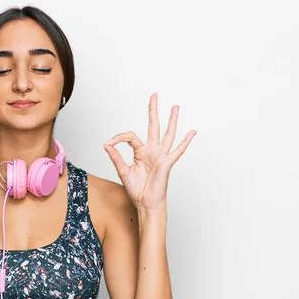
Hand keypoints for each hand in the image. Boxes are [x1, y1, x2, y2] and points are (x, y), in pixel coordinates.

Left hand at [103, 93, 195, 209]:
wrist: (145, 203)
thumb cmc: (136, 189)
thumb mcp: (122, 171)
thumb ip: (115, 157)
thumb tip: (106, 144)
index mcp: (140, 152)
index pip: (130, 136)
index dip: (118, 138)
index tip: (109, 143)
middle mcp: (152, 150)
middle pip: (153, 126)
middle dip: (153, 110)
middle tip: (154, 95)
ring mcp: (160, 155)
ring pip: (167, 134)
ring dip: (171, 120)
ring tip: (175, 107)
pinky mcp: (166, 163)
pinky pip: (177, 151)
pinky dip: (185, 141)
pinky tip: (192, 132)